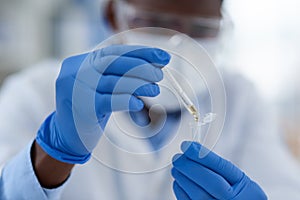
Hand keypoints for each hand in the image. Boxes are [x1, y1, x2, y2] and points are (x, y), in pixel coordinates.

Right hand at [36, 45, 169, 163]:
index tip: (162, 56)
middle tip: (159, 74)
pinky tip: (139, 104)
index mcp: (80, 62)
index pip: (114, 52)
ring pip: (114, 82)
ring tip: (154, 89)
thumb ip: (118, 73)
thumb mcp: (99, 85)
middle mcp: (76, 72)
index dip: (141, 53)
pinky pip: (110, 101)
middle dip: (141, 67)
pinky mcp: (83, 109)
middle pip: (114, 63)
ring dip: (139, 85)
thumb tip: (153, 64)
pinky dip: (127, 100)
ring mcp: (77, 90)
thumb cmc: (89, 107)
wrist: (67, 136)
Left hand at [172, 141, 266, 199]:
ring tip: (177, 168)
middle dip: (190, 167)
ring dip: (183, 178)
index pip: (223, 168)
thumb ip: (221, 167)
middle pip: (210, 182)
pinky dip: (181, 191)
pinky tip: (179, 182)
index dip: (202, 155)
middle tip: (178, 158)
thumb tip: (195, 151)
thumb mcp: (240, 181)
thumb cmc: (241, 197)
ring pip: (198, 195)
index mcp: (248, 190)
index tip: (187, 146)